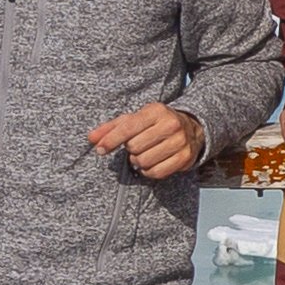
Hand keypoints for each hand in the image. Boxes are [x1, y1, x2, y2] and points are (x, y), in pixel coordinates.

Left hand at [88, 102, 206, 180]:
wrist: (192, 127)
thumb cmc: (157, 123)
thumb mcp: (135, 119)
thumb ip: (111, 128)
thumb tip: (92, 138)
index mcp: (156, 111)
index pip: (128, 128)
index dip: (111, 140)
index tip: (100, 149)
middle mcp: (170, 124)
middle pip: (134, 147)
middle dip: (130, 149)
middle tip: (136, 146)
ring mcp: (180, 141)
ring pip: (144, 161)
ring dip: (139, 161)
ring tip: (144, 154)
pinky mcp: (185, 158)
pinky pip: (156, 173)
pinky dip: (149, 171)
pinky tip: (152, 162)